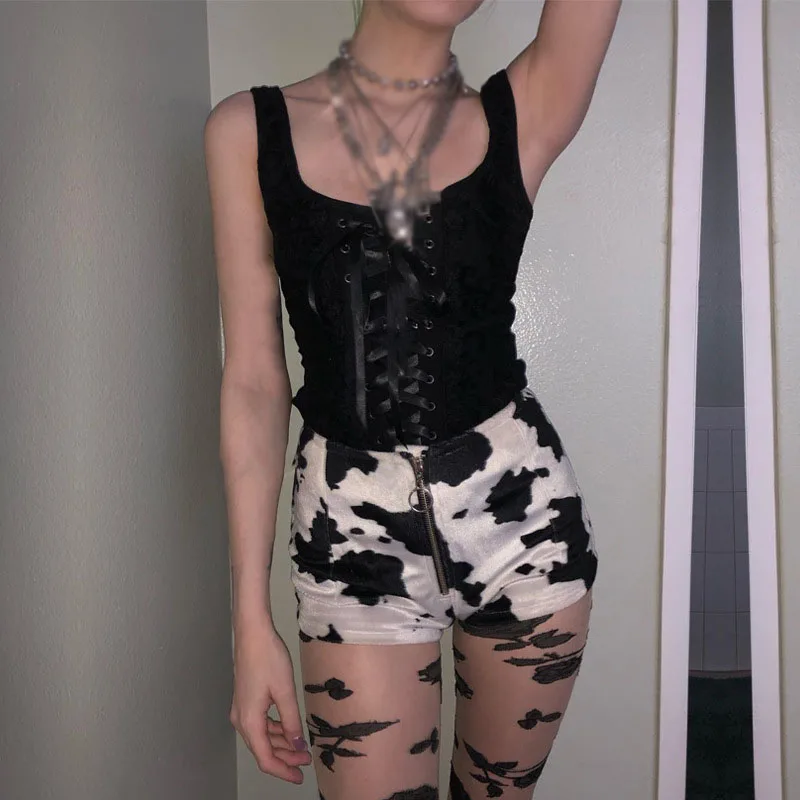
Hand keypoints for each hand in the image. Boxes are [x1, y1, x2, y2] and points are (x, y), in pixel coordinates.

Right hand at [229, 621, 311, 783]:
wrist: (253, 634)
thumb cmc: (269, 659)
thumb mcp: (285, 691)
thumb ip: (291, 720)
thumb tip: (298, 745)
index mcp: (250, 721)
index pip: (265, 758)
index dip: (283, 770)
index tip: (300, 776)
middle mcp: (241, 720)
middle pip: (262, 749)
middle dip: (284, 758)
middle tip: (306, 761)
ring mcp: (241, 710)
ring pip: (261, 737)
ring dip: (281, 744)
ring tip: (301, 747)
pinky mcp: (246, 700)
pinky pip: (260, 724)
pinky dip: (275, 731)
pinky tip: (289, 728)